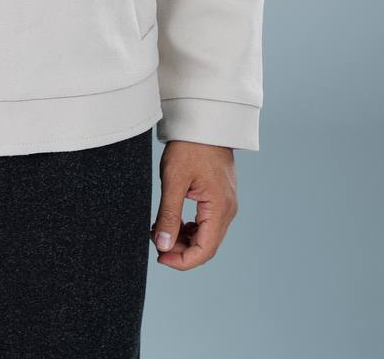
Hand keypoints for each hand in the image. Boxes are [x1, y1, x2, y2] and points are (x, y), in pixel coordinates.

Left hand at [149, 140, 237, 269]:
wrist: (204, 123)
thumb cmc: (189, 146)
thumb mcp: (174, 180)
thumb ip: (169, 215)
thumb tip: (163, 245)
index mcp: (220, 208)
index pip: (204, 250)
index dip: (182, 261)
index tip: (160, 258)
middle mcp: (227, 210)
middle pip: (206, 246)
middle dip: (180, 250)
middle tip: (156, 242)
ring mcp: (226, 204)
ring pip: (206, 235)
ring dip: (184, 239)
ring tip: (161, 230)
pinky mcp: (220, 197)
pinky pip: (207, 223)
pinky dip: (190, 228)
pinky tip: (173, 221)